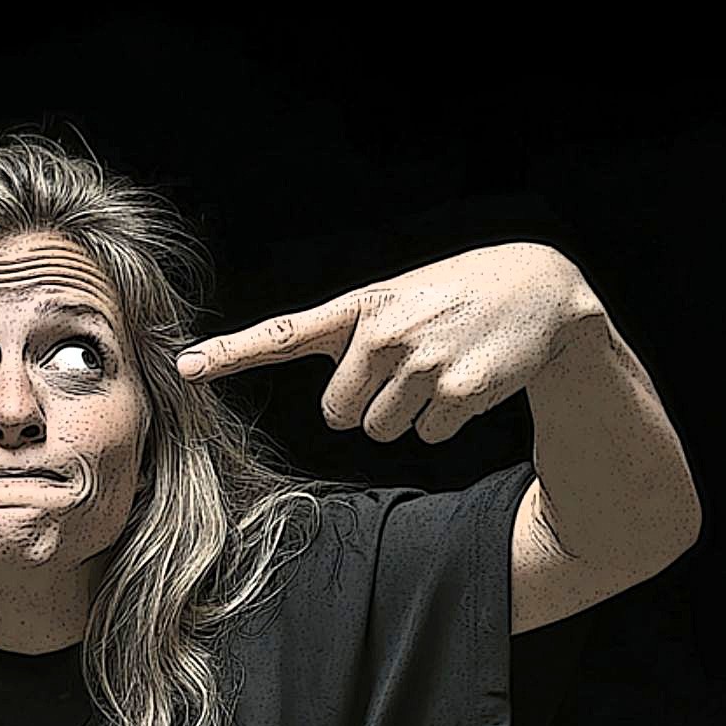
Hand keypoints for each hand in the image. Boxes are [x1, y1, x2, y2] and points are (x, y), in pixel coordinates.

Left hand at [173, 242, 604, 442]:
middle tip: (405, 369)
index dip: (231, 354)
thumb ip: (353, 338)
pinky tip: (468, 378)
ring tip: (440, 368)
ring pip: (380, 431)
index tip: (184, 367)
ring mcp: (421, 362)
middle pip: (337, 414)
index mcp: (360, 307)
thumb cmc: (454, 299)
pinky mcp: (458, 390)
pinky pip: (427, 435)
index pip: (282, 332)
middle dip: (366, 404)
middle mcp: (382, 333)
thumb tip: (329, 406)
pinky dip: (446, 419)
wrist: (541, 290)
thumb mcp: (398, 301)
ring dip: (407, 413)